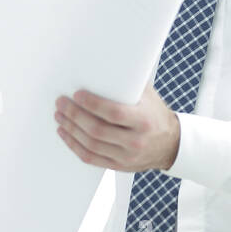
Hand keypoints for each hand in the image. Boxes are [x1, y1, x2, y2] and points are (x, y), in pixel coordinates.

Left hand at [54, 83, 180, 171]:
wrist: (170, 144)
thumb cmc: (155, 114)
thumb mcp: (148, 96)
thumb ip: (129, 84)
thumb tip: (104, 66)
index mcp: (144, 121)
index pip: (114, 113)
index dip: (93, 104)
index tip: (77, 94)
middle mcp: (136, 141)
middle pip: (98, 130)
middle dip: (75, 115)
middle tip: (61, 103)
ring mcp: (126, 156)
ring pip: (91, 145)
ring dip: (71, 129)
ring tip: (60, 116)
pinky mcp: (118, 166)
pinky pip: (91, 158)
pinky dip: (74, 145)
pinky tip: (65, 134)